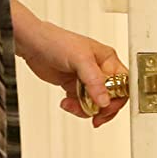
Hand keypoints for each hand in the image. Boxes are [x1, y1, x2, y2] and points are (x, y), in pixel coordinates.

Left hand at [11, 0, 128, 126]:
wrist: (32, 45)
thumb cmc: (57, 42)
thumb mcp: (80, 59)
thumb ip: (94, 81)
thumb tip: (105, 100)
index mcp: (108, 60)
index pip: (123, 84)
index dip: (118, 98)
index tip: (107, 108)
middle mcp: (100, 70)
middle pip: (111, 97)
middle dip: (101, 108)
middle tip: (93, 115)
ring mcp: (87, 79)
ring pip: (96, 103)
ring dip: (85, 109)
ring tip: (72, 105)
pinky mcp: (75, 86)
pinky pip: (82, 104)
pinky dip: (75, 107)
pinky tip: (66, 102)